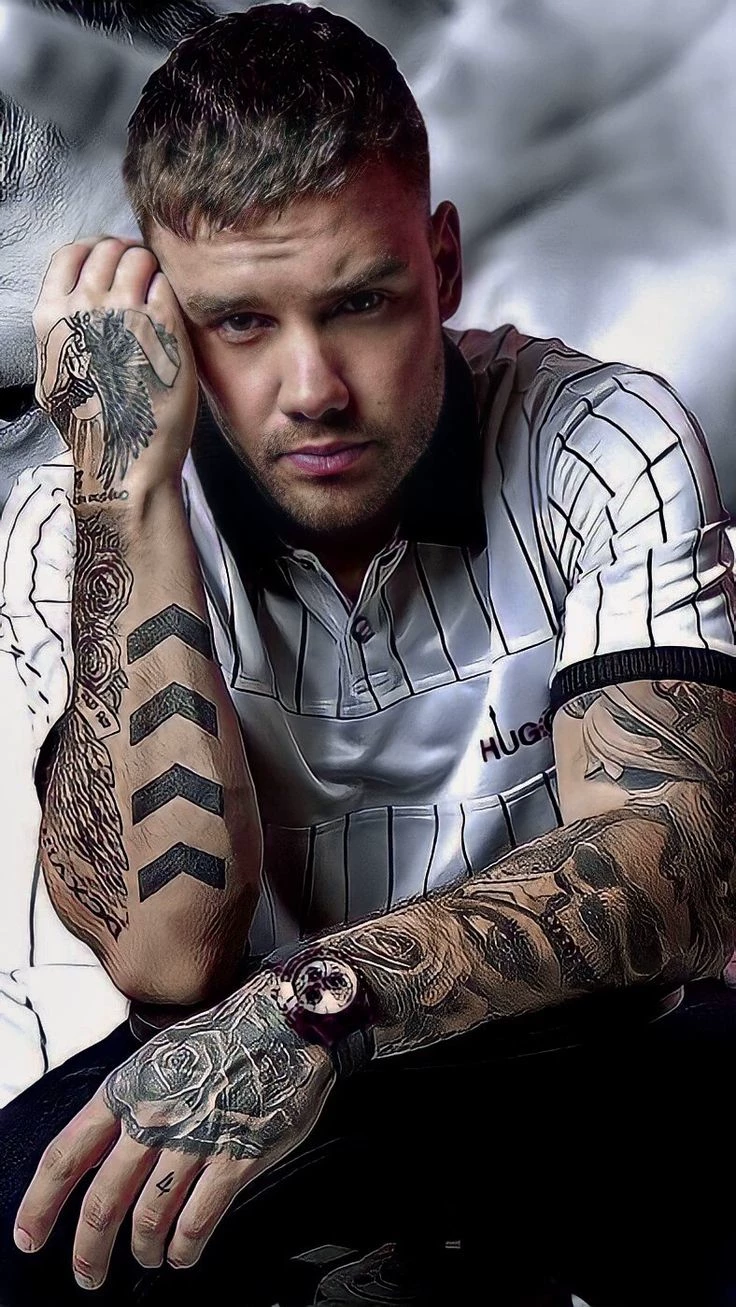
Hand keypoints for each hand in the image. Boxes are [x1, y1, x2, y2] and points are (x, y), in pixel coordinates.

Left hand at [14, 972, 334, 1288]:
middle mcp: (153, 1117)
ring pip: (148, 1220)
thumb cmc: (227, 1035)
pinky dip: (184, 1249)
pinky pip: (197, 1222)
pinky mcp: (235, 1159)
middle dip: (88, 1252)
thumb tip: (104, 1154)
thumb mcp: (160, 1055)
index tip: (28, 1237)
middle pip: (102, 1202)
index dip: (39, 1205)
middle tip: (88, 1275)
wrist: (287, 1019)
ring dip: (143, 1252)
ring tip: (148, 1260)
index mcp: (127, 1089)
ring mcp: (194, 1140)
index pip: (65, 1156)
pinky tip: (183, 1253)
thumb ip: (131, 1103)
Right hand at [32, 237, 198, 502]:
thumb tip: (69, 302)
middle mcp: (84, 308)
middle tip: (141, 276)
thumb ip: (60, 334)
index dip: (94, 250)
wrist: (126, 459)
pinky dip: (170, 292)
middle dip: (127, 256)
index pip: (71, 253)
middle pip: (108, 249)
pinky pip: (167, 285)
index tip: (110, 262)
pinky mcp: (163, 326)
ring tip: (158, 294)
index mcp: (52, 318)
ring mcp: (125, 314)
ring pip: (140, 259)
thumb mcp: (54, 377)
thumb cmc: (93, 426)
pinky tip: (171, 316)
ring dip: (151, 269)